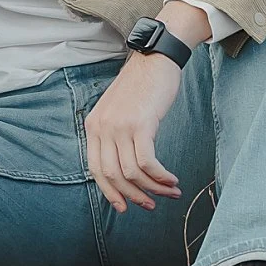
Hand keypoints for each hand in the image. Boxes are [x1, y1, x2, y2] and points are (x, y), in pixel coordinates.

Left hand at [84, 55, 184, 213]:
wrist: (155, 59)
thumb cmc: (142, 87)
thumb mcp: (118, 112)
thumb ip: (115, 136)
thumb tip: (124, 170)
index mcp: (93, 126)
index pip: (95, 170)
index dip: (110, 192)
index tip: (125, 206)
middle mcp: (102, 128)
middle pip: (113, 176)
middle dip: (134, 195)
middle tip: (151, 205)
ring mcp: (120, 127)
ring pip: (131, 172)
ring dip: (153, 188)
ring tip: (170, 191)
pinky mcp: (141, 125)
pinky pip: (147, 162)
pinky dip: (160, 176)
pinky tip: (171, 179)